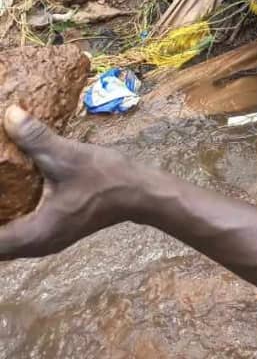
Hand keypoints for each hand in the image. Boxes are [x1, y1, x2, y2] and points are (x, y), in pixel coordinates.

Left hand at [0, 106, 133, 259]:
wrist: (139, 192)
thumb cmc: (104, 179)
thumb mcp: (68, 155)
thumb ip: (35, 138)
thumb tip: (9, 115)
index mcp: (34, 234)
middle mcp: (36, 246)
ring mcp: (45, 243)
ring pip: (7, 243)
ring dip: (0, 223)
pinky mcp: (54, 234)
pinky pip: (19, 236)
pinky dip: (9, 222)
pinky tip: (9, 200)